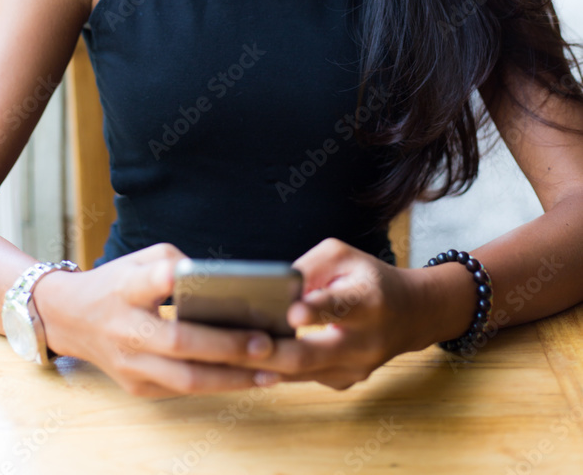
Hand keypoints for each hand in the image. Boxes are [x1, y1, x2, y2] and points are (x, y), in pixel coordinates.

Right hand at [33, 243, 276, 397]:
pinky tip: (248, 378)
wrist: (70, 319)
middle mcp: (126, 328)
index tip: (194, 276)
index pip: (147, 282)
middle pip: (179, 342)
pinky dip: (217, 385)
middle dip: (227, 346)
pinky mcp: (136, 387)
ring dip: (232, 378)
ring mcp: (130, 364)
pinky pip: (183, 390)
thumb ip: (176, 262)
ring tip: (271, 371)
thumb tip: (223, 282)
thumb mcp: (139, 259)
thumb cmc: (117, 282)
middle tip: (266, 343)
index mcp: (125, 288)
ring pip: (186, 379)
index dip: (168, 278)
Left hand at [252, 238, 423, 390]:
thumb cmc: (368, 278)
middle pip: (311, 354)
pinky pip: (302, 378)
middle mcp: (363, 341)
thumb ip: (308, 268)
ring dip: (262, 365)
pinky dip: (275, 369)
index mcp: (366, 301)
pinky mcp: (344, 382)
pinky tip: (248, 360)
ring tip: (227, 354)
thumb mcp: (342, 256)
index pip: (339, 307)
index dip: (315, 310)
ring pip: (300, 373)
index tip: (292, 313)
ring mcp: (354, 368)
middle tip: (237, 345)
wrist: (410, 314)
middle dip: (270, 352)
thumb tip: (272, 289)